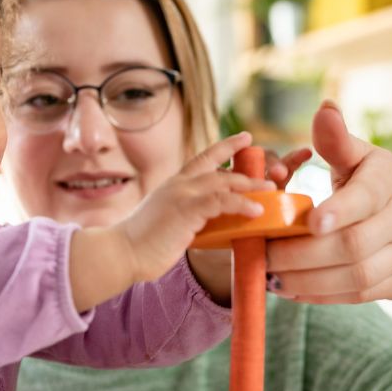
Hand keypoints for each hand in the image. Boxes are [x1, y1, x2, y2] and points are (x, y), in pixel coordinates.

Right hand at [119, 131, 271, 285]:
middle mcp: (178, 184)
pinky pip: (222, 201)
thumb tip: (207, 226)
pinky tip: (256, 211)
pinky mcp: (186, 209)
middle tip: (270, 175)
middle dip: (246, 169)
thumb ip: (186, 217)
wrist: (121, 252)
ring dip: (250, 186)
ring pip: (224, 181)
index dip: (225, 147)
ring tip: (270, 191)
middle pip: (218, 168)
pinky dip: (242, 204)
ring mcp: (181, 194)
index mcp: (172, 186)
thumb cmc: (140, 245)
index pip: (202, 159)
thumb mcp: (166, 223)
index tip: (244, 138)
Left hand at [265, 100, 391, 305]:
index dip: (340, 211)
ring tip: (269, 276)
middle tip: (264, 255)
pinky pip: (356, 295)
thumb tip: (324, 108)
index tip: (310, 221)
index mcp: (389, 182)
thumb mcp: (364, 160)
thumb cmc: (381, 188)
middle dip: (303, 254)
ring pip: (355, 276)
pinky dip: (319, 295)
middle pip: (353, 246)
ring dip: (307, 280)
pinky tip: (288, 289)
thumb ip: (338, 142)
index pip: (366, 198)